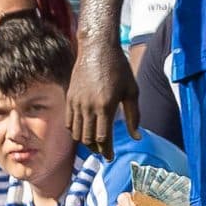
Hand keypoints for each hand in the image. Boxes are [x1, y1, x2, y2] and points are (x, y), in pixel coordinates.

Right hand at [67, 39, 139, 156]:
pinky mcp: (69, 97)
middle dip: (96, 150)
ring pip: (77, 133)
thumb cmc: (119, 68)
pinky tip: (84, 132)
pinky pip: (69, 122)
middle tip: (104, 153)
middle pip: (88, 139)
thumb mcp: (132, 91)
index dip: (107, 150)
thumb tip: (137, 137)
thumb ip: (134, 116)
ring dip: (85, 142)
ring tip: (95, 145)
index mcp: (105, 106)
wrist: (97, 48)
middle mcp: (88, 106)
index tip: (111, 157)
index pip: (103, 138)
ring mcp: (76, 102)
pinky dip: (75, 131)